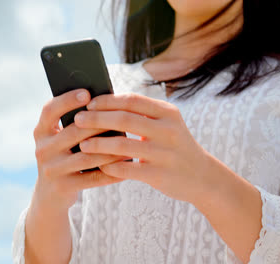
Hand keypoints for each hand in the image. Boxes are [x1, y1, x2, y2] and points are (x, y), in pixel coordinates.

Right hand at [32, 88, 127, 209]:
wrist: (50, 195)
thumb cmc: (65, 157)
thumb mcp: (62, 140)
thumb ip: (76, 124)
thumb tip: (106, 103)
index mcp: (42, 132)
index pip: (49, 110)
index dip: (67, 100)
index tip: (86, 93)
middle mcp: (42, 149)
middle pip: (73, 133)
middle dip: (99, 125)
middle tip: (123, 118)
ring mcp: (51, 169)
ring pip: (86, 156)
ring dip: (110, 150)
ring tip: (129, 143)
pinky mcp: (62, 187)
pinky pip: (92, 178)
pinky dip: (112, 172)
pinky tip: (127, 166)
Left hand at [74, 93, 218, 202]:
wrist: (202, 176)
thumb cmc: (175, 146)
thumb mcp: (168, 123)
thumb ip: (143, 113)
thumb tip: (105, 105)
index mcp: (167, 112)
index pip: (132, 100)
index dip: (107, 101)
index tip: (89, 103)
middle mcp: (167, 130)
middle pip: (124, 119)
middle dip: (96, 119)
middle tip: (77, 120)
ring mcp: (163, 153)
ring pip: (122, 145)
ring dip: (98, 144)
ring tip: (82, 144)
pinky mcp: (158, 174)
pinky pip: (126, 169)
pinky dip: (109, 166)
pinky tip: (99, 165)